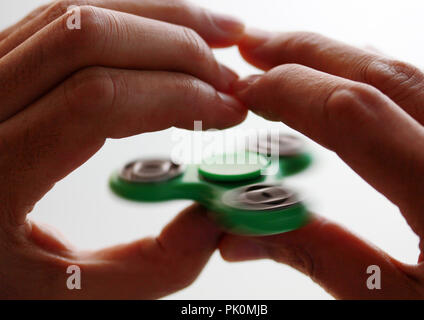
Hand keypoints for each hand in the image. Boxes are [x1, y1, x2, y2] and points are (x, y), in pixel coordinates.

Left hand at [0, 0, 246, 298]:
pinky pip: (64, 24)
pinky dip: (126, 20)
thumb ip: (150, 268)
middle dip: (178, 46)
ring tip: (213, 36)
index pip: (97, 99)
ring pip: (75, 17)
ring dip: (157, 19)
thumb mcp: (68, 293)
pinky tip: (163, 34)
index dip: (177, 93)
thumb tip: (214, 220)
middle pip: (87, 37)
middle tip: (229, 75)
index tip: (228, 111)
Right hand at [220, 29, 423, 298]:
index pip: (358, 116)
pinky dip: (382, 80)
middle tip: (256, 48)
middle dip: (308, 53)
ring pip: (414, 76)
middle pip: (386, 76)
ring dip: (344, 60)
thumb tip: (245, 229)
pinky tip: (352, 82)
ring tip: (292, 62)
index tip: (247, 91)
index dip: (292, 92)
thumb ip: (321, 257)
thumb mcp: (396, 310)